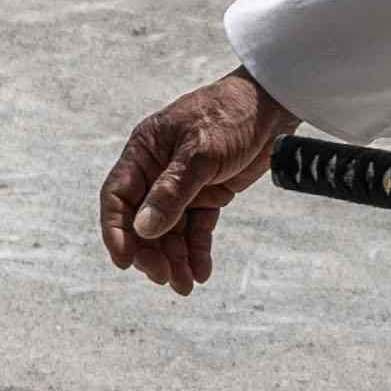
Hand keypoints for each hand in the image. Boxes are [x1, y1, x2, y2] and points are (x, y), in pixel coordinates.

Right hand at [99, 69, 290, 292]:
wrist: (275, 106)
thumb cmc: (231, 115)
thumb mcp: (200, 153)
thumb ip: (172, 192)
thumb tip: (143, 229)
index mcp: (145, 151)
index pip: (117, 196)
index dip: (116, 231)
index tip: (124, 261)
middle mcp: (158, 169)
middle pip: (142, 220)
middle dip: (151, 251)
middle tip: (164, 277)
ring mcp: (183, 183)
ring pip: (170, 230)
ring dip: (175, 257)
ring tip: (185, 285)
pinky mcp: (208, 193)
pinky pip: (196, 227)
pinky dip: (197, 250)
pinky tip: (201, 272)